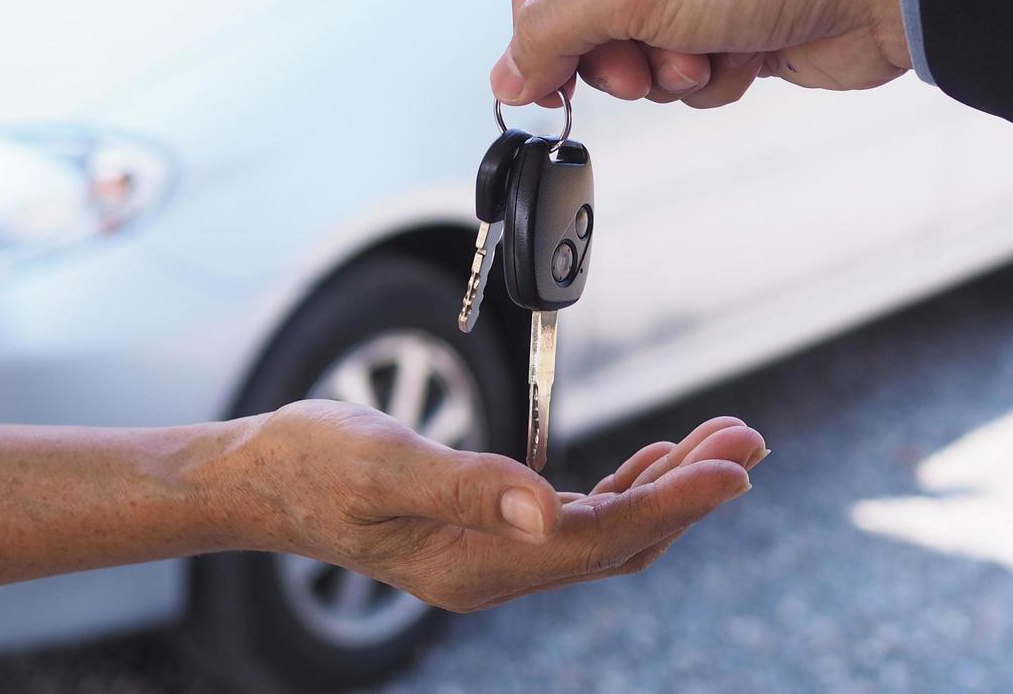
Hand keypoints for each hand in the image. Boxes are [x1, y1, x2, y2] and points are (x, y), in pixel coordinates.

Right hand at [218, 403, 764, 611]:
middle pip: (619, 541)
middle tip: (749, 441)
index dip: (674, 504)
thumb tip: (547, 506)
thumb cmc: (312, 465)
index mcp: (475, 564)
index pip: (599, 539)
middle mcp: (495, 571)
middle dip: (689, 493)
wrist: (263, 478)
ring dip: (666, 488)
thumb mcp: (380, 464)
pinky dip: (625, 490)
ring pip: (607, 531)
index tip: (734, 468)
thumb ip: (465, 485)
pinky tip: (651, 460)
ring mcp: (494, 557)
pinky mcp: (489, 533)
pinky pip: (579, 522)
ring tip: (721, 441)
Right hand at [492, 0, 912, 106]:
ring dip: (668, 70)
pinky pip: (680, 64)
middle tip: (643, 71)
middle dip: (617, 54)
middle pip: (582, 12)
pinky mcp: (727, 10)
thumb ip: (553, 32)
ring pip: (632, 48)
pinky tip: (745, 56)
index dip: (538, 25)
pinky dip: (706, 75)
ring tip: (710, 52)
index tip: (545, 80)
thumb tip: (505, 75)